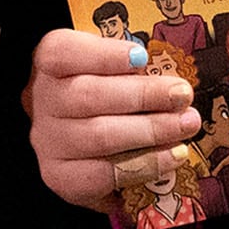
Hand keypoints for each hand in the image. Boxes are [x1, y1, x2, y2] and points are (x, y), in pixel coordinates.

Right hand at [26, 28, 199, 210]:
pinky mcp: (60, 176)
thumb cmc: (106, 98)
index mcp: (50, 64)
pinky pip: (102, 174)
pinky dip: (143, 164)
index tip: (142, 58)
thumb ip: (133, 69)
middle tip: (182, 95)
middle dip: (144, 95)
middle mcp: (42, 100)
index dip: (103, 55)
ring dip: (151, 130)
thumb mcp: (113, 71)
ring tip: (186, 124)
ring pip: (99, 135)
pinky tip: (171, 157)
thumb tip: (173, 79)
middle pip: (89, 95)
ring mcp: (48, 140)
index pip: (62, 52)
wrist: (85, 147)